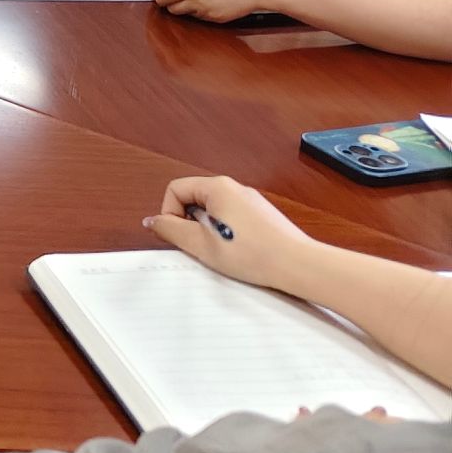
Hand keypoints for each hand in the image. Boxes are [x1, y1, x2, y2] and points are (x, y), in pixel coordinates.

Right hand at [146, 176, 315, 293]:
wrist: (298, 265)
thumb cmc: (254, 254)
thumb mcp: (200, 244)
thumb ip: (170, 229)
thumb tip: (153, 221)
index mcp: (217, 187)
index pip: (176, 190)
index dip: (169, 214)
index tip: (179, 236)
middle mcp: (234, 188)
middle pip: (194, 199)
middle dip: (190, 223)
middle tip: (199, 246)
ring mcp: (250, 201)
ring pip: (213, 210)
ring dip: (208, 230)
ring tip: (221, 252)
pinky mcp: (262, 215)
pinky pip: (231, 218)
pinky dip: (227, 233)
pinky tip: (238, 252)